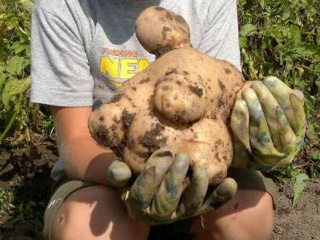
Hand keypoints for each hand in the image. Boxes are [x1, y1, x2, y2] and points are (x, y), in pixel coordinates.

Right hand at [107, 147, 236, 223]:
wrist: (147, 184)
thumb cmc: (131, 177)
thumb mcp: (121, 175)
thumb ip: (117, 173)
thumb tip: (120, 171)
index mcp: (137, 205)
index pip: (142, 195)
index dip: (151, 176)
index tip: (161, 154)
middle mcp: (158, 214)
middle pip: (166, 202)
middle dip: (174, 180)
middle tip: (181, 157)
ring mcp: (179, 213)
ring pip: (189, 207)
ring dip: (197, 190)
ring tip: (202, 171)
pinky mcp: (195, 209)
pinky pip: (209, 206)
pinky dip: (220, 197)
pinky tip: (231, 183)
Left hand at [230, 76, 305, 168]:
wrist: (252, 159)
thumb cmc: (270, 133)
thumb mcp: (284, 121)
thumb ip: (289, 108)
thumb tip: (296, 93)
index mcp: (298, 133)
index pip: (294, 111)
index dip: (281, 93)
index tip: (269, 80)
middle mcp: (288, 145)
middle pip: (277, 118)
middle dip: (265, 98)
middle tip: (255, 84)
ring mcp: (270, 153)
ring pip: (262, 127)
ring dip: (254, 106)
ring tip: (245, 91)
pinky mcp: (251, 157)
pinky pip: (246, 136)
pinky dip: (242, 119)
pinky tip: (239, 104)